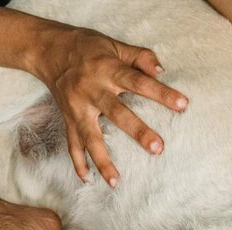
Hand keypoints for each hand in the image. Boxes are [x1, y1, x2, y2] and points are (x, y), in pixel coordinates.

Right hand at [28, 26, 188, 185]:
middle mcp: (91, 90)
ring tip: (116, 181)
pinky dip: (78, 163)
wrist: (48, 49)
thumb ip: (140, 57)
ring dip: (102, 160)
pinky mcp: (67, 119)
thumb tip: (162, 71)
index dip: (161, 93)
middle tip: (157, 148)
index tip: (183, 104)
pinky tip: (88, 180)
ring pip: (91, 137)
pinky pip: (72, 144)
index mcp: (107, 70)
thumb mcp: (115, 45)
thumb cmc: (88, 47)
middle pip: (117, 113)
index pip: (138, 82)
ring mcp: (77, 108)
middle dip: (137, 132)